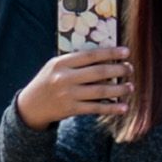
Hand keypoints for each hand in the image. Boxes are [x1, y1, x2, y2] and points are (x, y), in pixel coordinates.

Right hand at [13, 47, 128, 129]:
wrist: (30, 106)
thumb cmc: (48, 82)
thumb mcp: (55, 66)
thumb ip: (76, 61)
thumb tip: (106, 57)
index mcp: (61, 63)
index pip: (90, 55)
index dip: (110, 52)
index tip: (126, 51)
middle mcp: (64, 78)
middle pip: (98, 72)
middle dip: (118, 70)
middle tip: (130, 69)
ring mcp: (67, 95)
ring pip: (100, 91)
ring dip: (119, 89)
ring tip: (130, 87)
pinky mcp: (70, 109)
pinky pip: (95, 108)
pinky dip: (111, 108)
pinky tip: (123, 107)